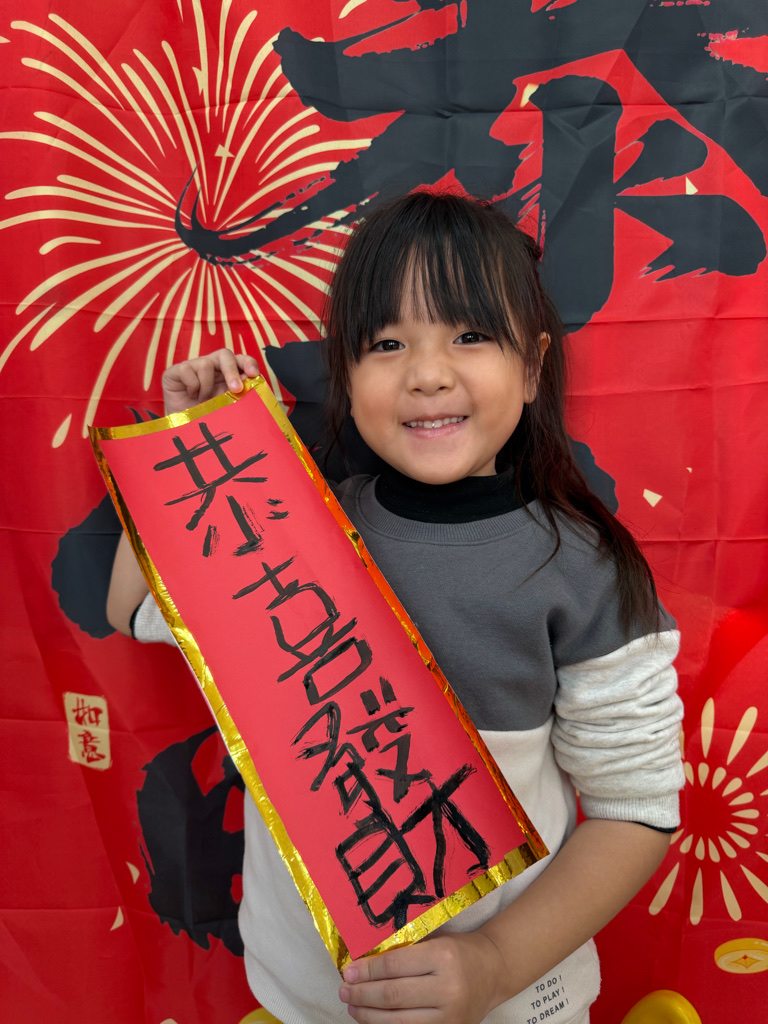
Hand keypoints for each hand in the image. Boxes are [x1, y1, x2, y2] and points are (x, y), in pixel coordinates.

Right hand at [161, 349, 259, 414]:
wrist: (185, 429)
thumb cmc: (208, 417)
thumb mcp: (228, 406)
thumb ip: (239, 394)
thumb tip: (252, 384)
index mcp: (226, 372)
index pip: (239, 359)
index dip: (248, 362)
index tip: (254, 374)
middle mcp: (211, 366)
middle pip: (224, 354)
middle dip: (232, 371)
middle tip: (236, 390)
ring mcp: (193, 366)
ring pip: (206, 364)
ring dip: (207, 386)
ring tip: (203, 401)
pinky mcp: (175, 371)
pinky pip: (187, 370)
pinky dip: (192, 386)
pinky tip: (191, 396)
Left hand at [338, 932, 506, 1022]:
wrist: (494, 971)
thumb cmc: (460, 950)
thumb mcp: (436, 940)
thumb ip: (406, 951)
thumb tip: (364, 963)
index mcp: (442, 956)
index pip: (394, 966)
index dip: (367, 971)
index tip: (349, 971)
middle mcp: (447, 988)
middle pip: (393, 995)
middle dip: (362, 994)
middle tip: (344, 989)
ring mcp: (449, 1016)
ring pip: (398, 1020)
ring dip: (368, 1015)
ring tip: (352, 1006)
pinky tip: (372, 1020)